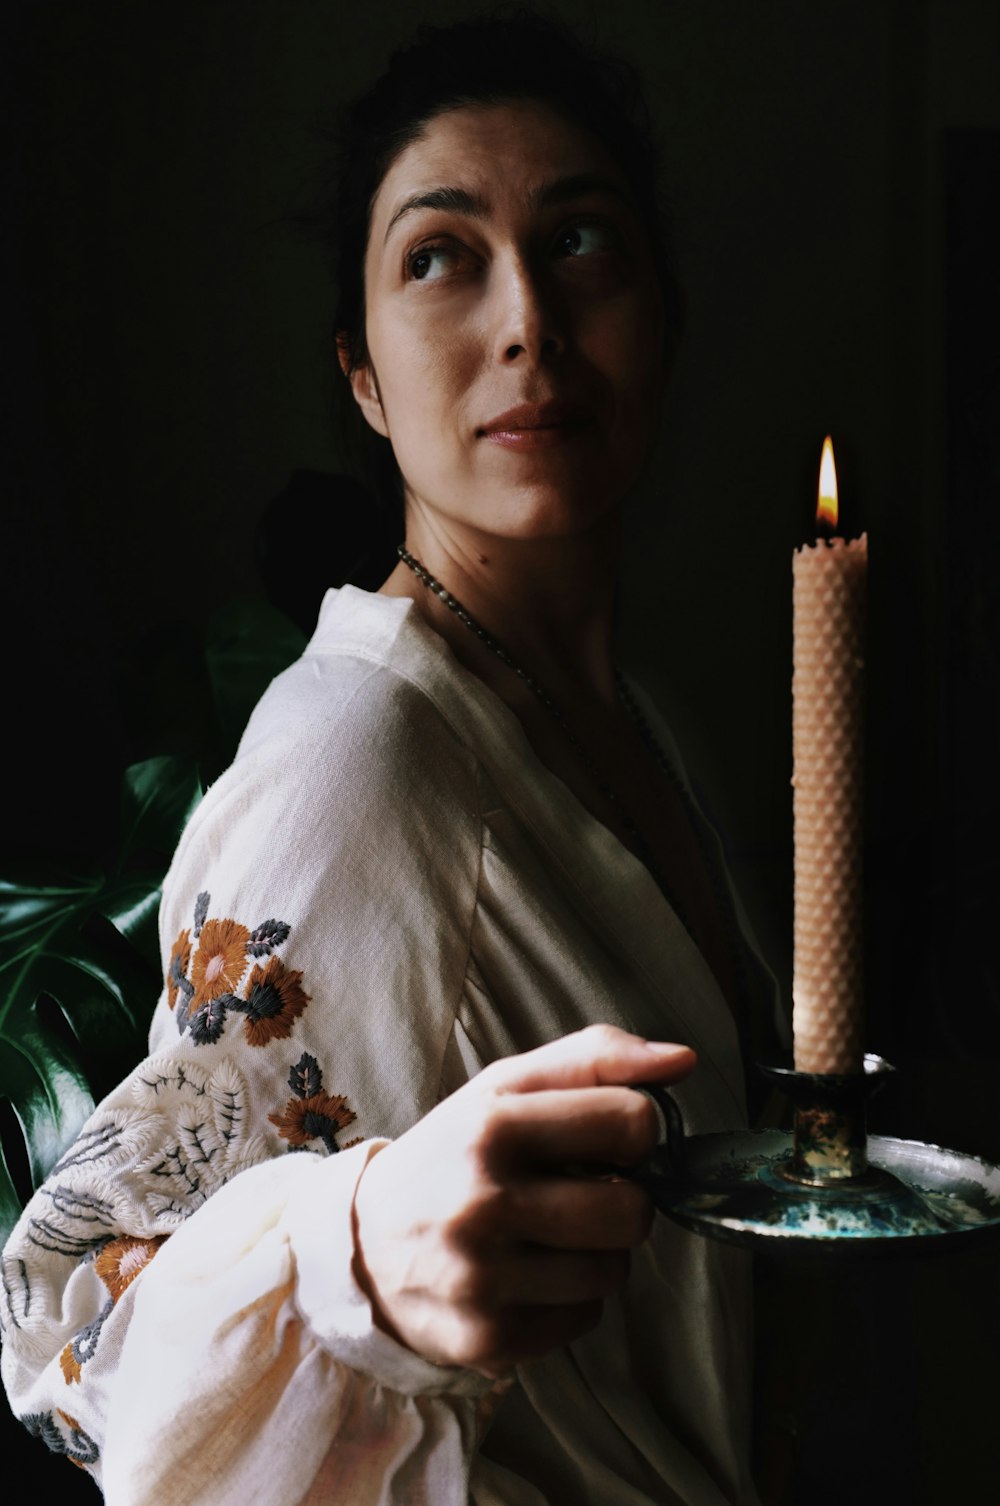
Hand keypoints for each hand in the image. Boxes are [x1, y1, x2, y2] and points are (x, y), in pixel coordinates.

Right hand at [351, 1023, 695, 1377]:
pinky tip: (528, 1276)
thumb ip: (595, 1059)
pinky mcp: (488, 1337)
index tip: (607, 1138)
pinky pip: (585, 1320)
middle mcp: (483, 1201)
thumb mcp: (506, 1087)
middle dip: (624, 1199)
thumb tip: (684, 1061)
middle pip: (632, 1210)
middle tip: (583, 1192)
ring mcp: (484, 1276)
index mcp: (491, 1124)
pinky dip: (571, 1299)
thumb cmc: (454, 1153)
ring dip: (598, 1253)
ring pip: (613, 1271)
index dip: (635, 1130)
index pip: (631, 1120)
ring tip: (549, 1235)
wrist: (362, 1242)